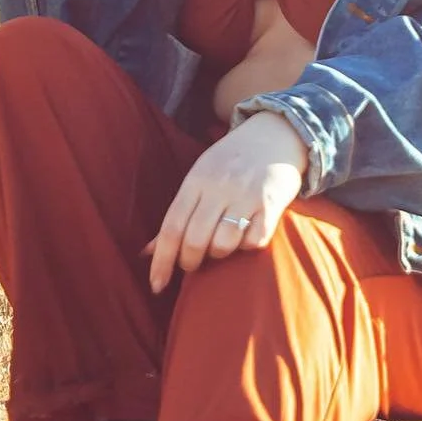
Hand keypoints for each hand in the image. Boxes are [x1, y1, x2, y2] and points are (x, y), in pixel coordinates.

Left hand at [142, 113, 308, 292]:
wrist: (275, 133)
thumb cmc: (230, 162)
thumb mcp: (199, 178)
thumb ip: (177, 215)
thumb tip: (146, 253)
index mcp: (196, 180)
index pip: (171, 227)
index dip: (162, 260)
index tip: (156, 286)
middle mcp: (219, 187)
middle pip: (194, 239)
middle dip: (189, 262)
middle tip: (192, 263)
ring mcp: (247, 195)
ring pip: (223, 244)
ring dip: (218, 255)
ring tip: (220, 246)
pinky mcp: (272, 204)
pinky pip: (255, 241)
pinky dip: (247, 246)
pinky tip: (246, 236)